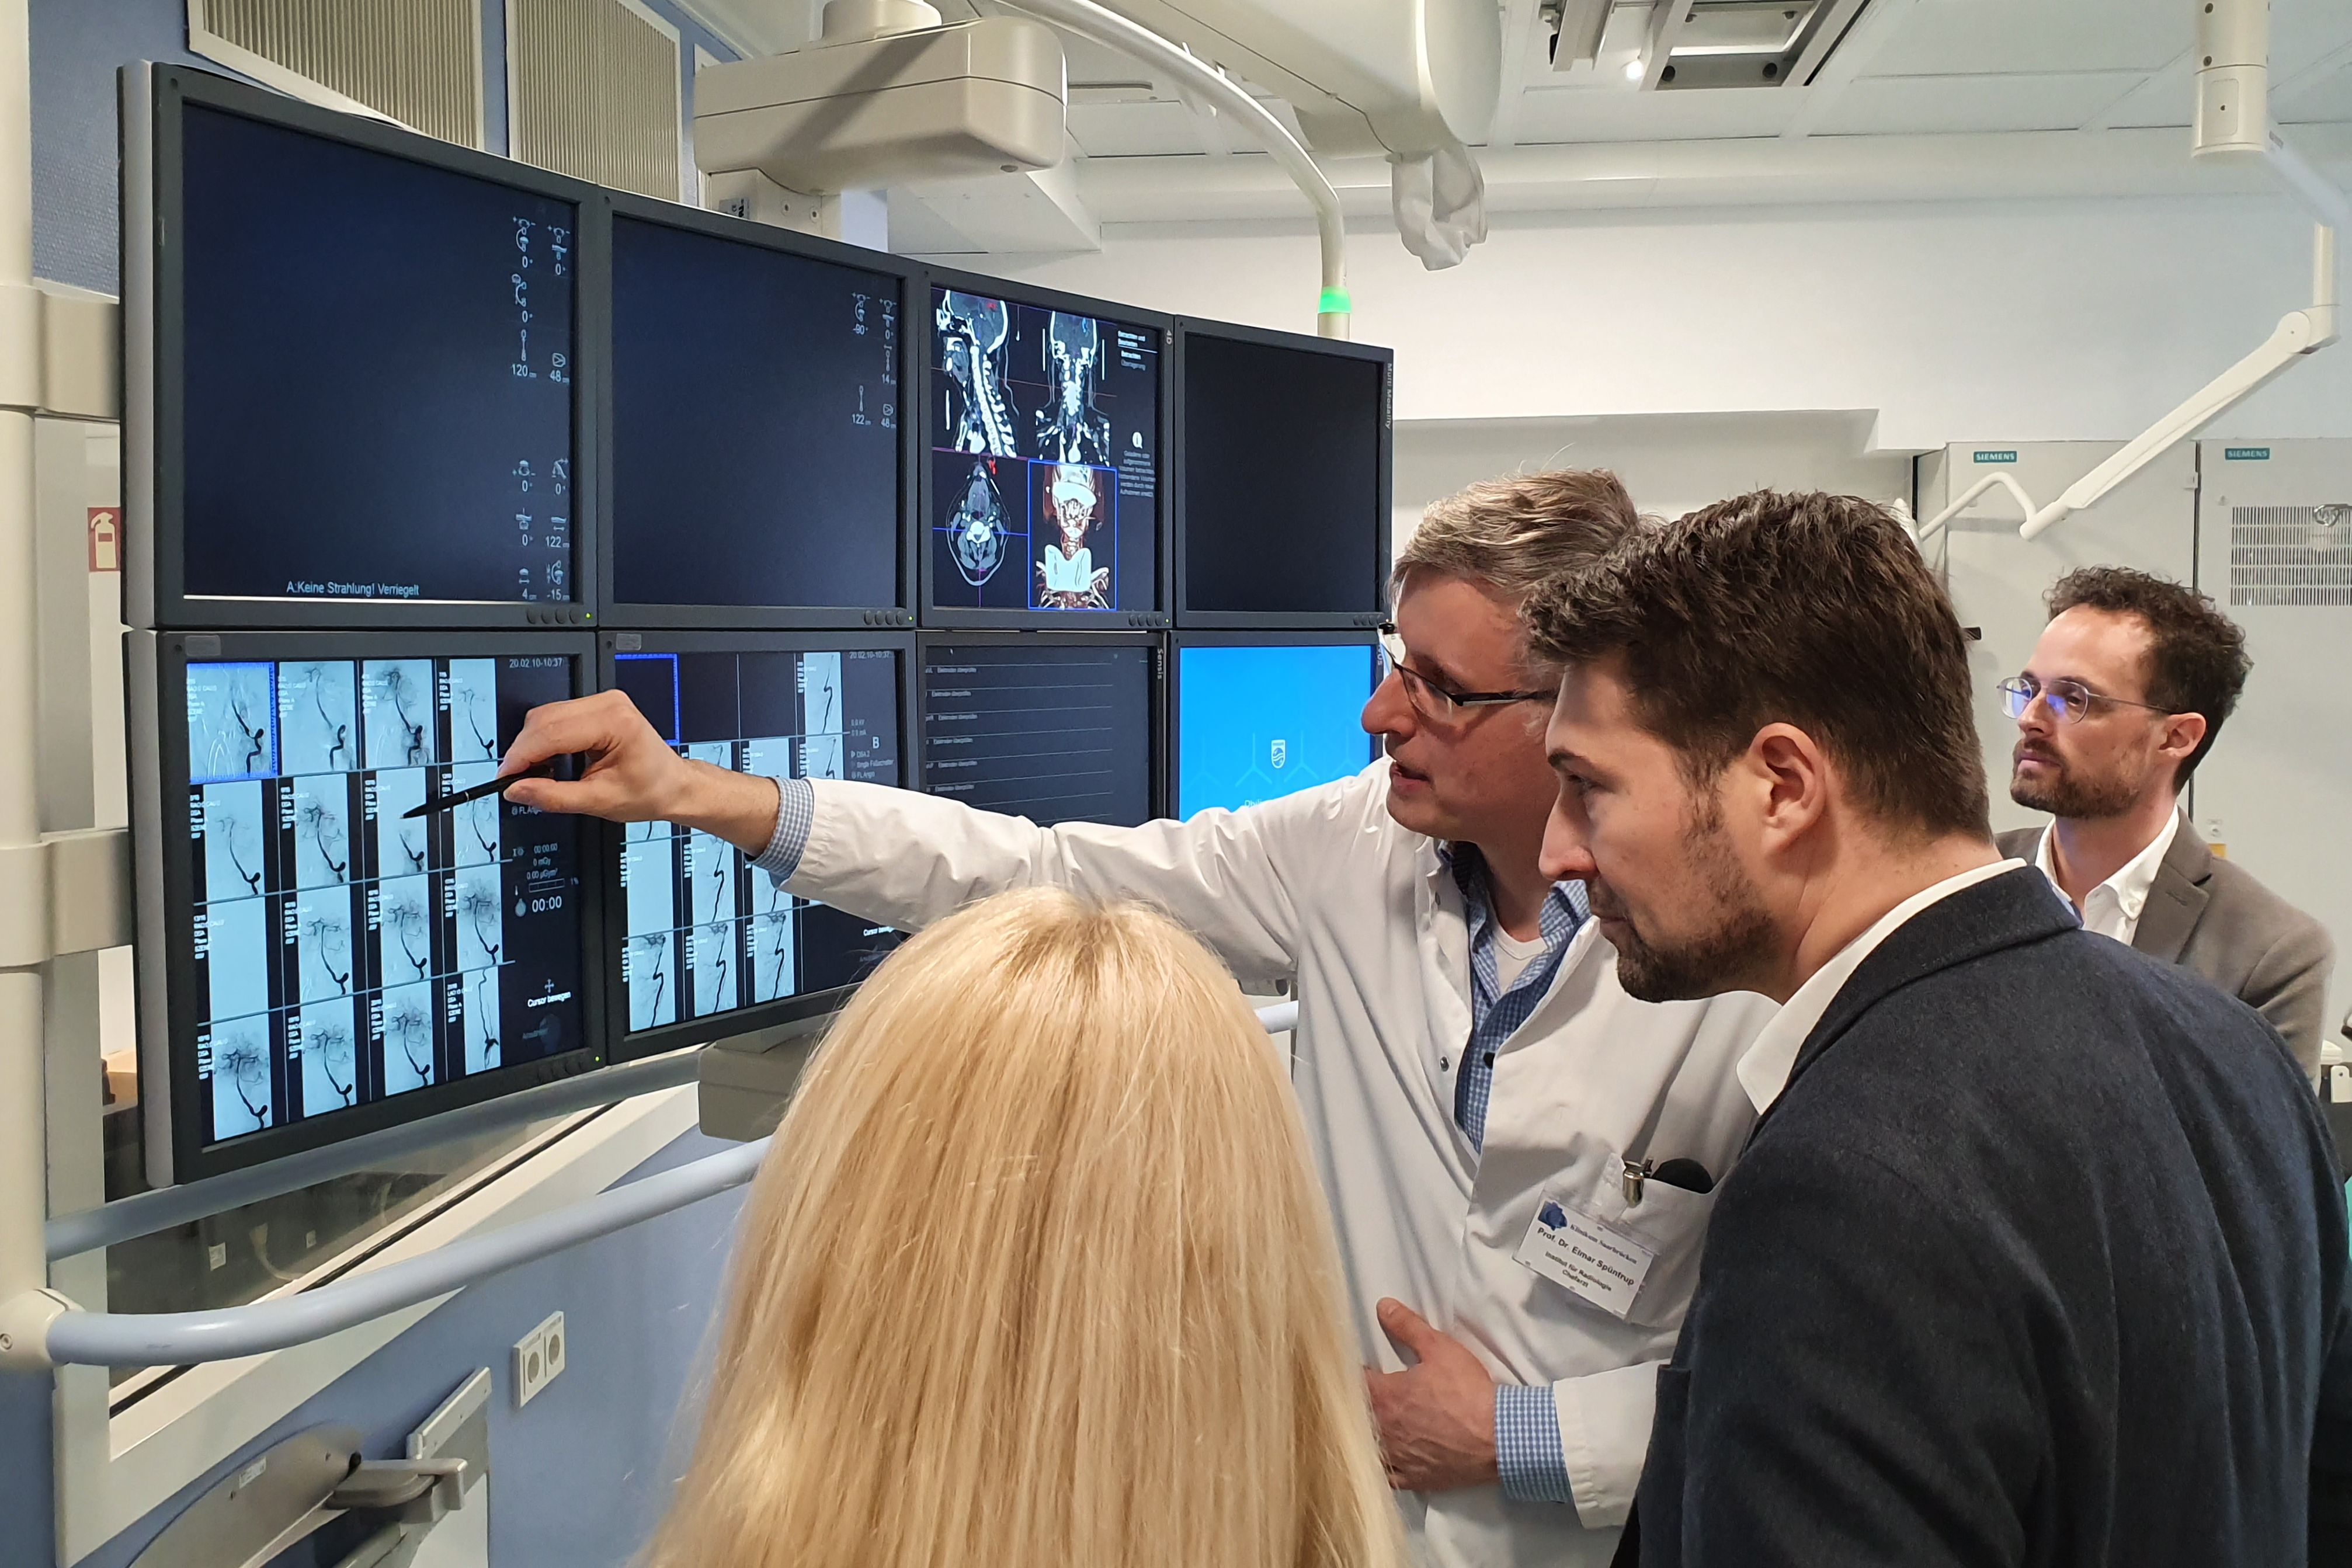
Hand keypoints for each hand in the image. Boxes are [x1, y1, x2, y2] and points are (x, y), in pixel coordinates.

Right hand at [499, 690, 779, 853]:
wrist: (673, 785)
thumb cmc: (649, 791)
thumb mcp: (599, 801)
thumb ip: (554, 796)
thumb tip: (517, 790)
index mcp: (614, 722)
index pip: (552, 732)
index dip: (522, 756)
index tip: (505, 777)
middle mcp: (609, 704)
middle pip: (544, 719)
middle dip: (524, 751)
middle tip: (516, 781)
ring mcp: (603, 701)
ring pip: (545, 716)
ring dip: (533, 745)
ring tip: (538, 774)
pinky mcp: (597, 706)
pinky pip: (556, 717)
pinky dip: (545, 739)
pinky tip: (551, 761)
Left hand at [1363, 1298, 1498, 1492]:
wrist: (1497, 1437)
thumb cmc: (1467, 1391)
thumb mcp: (1440, 1348)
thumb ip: (1408, 1327)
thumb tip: (1382, 1307)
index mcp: (1384, 1396)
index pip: (1354, 1383)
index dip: (1356, 1375)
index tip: (1362, 1370)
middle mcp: (1383, 1429)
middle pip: (1357, 1416)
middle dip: (1359, 1405)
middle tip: (1367, 1395)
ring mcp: (1396, 1457)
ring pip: (1369, 1447)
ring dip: (1368, 1434)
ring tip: (1375, 1424)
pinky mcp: (1412, 1478)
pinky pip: (1387, 1475)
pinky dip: (1383, 1466)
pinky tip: (1386, 1457)